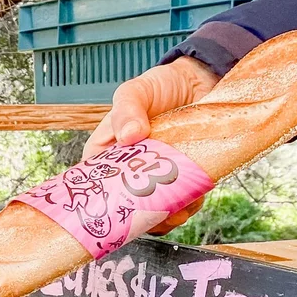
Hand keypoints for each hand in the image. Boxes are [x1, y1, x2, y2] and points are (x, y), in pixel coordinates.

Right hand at [82, 56, 219, 231]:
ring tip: (181, 205)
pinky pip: (181, 202)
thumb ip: (127, 110)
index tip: (123, 207)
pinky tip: (195, 195)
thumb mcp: (135, 91)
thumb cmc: (158, 87)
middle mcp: (128, 170)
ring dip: (168, 213)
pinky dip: (189, 204)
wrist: (199, 83)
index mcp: (106, 153)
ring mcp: (155, 178)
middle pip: (127, 205)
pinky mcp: (181, 181)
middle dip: (143, 213)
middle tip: (159, 212)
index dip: (106, 201)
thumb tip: (129, 135)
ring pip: (155, 209)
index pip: (97, 185)